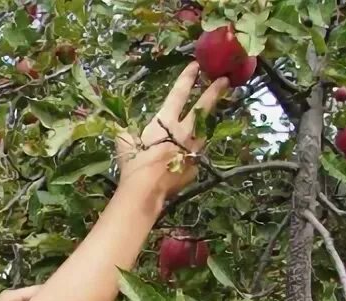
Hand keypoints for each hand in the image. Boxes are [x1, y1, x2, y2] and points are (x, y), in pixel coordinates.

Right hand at [115, 63, 228, 198]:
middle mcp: (184, 131)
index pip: (178, 94)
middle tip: (225, 81)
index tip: (196, 66)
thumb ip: (126, 134)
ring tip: (213, 115)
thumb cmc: (135, 164)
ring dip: (207, 121)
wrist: (147, 190)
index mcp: (165, 121)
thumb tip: (120, 128)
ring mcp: (193, 149)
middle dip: (214, 92)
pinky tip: (191, 152)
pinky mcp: (196, 166)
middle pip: (203, 107)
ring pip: (204, 130)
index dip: (187, 79)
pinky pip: (196, 154)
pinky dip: (194, 151)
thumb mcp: (125, 144)